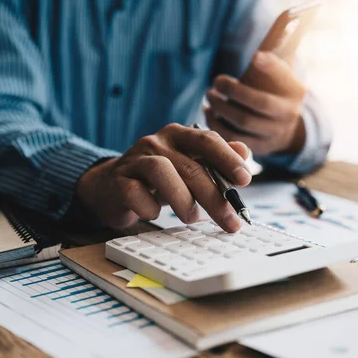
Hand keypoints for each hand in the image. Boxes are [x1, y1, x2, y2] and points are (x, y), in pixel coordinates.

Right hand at [75, 124, 251, 231]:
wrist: (111, 187)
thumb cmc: (160, 179)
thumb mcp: (190, 166)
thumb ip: (217, 160)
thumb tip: (244, 153)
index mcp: (179, 135)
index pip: (207, 140)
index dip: (228, 159)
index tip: (245, 180)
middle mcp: (156, 142)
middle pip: (191, 165)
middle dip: (215, 196)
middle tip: (230, 221)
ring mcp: (134, 160)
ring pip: (162, 171)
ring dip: (183, 199)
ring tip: (192, 218)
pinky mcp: (118, 181)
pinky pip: (135, 192)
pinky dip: (149, 207)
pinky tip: (155, 214)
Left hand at [205, 51, 306, 155]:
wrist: (287, 130)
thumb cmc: (277, 94)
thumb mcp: (281, 76)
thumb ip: (276, 59)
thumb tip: (271, 39)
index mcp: (295, 91)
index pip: (284, 76)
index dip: (271, 66)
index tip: (255, 56)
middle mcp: (288, 114)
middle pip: (259, 103)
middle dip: (233, 91)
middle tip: (216, 82)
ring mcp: (275, 134)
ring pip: (244, 122)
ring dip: (221, 109)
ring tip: (209, 98)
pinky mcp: (260, 148)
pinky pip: (235, 139)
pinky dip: (218, 126)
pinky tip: (209, 114)